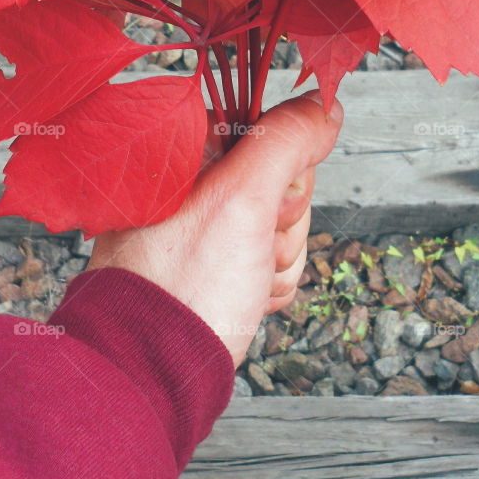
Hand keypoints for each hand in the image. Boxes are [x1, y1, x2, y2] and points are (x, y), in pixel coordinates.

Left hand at [88, 91, 342, 364]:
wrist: (152, 373)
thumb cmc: (185, 286)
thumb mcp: (242, 199)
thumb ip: (287, 139)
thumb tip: (326, 105)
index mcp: (183, 149)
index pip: (268, 129)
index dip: (283, 169)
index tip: (268, 198)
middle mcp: (188, 181)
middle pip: (281, 179)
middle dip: (282, 221)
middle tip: (251, 246)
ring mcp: (198, 224)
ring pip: (281, 222)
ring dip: (277, 258)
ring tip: (240, 281)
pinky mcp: (210, 261)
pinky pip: (269, 257)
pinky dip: (267, 282)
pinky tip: (241, 298)